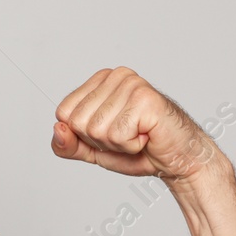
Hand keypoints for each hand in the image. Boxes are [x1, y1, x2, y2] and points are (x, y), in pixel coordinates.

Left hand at [50, 67, 222, 182]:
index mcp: (99, 80)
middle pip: (77, 122)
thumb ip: (68, 144)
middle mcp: (115, 75)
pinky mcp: (145, 98)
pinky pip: (117, 134)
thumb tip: (57, 129)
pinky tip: (147, 135)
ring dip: (117, 144)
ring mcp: (130, 84)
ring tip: (139, 135)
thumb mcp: (93, 150)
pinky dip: (131, 145)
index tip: (110, 133)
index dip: (83, 135)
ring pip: (96, 129)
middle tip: (128, 136)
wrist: (178, 160)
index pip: (63, 113)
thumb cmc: (139, 151)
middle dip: (100, 141)